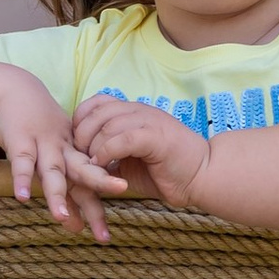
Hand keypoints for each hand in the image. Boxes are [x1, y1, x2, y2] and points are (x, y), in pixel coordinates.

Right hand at [0, 77, 126, 241]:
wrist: (17, 94)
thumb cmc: (41, 133)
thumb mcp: (58, 158)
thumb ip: (67, 190)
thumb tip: (77, 229)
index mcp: (76, 155)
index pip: (92, 184)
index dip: (97, 210)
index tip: (104, 237)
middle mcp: (64, 151)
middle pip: (83, 173)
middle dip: (98, 192)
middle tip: (103, 220)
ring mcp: (43, 145)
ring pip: (53, 171)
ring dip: (57, 195)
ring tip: (62, 219)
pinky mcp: (20, 140)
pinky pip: (21, 161)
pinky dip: (21, 178)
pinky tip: (22, 198)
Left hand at [70, 95, 214, 212]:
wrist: (203, 176)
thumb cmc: (167, 171)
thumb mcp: (130, 160)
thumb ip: (109, 154)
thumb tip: (83, 162)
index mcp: (133, 111)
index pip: (96, 102)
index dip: (80, 121)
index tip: (76, 144)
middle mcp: (139, 110)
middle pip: (96, 112)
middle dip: (81, 136)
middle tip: (79, 158)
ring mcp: (148, 121)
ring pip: (106, 125)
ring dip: (93, 147)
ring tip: (91, 166)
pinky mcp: (155, 137)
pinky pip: (121, 139)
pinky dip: (107, 153)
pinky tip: (104, 167)